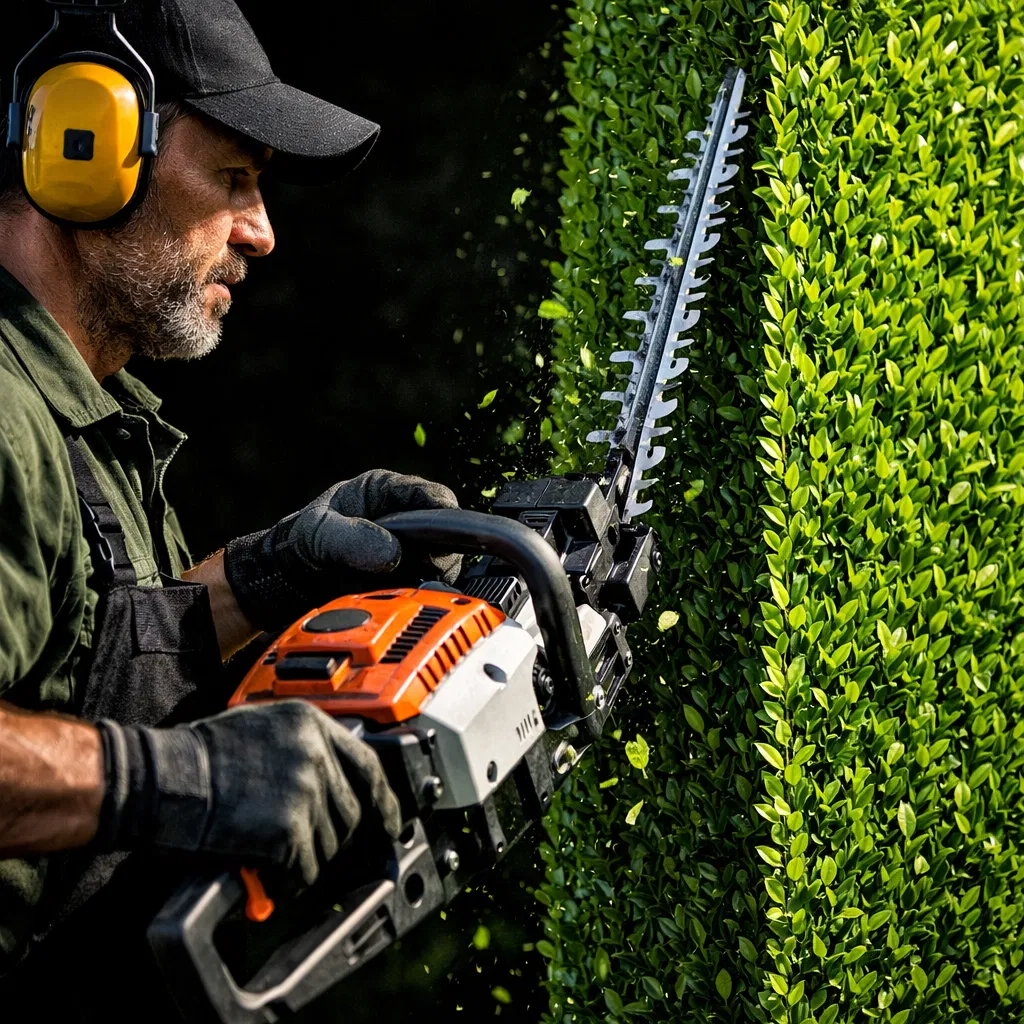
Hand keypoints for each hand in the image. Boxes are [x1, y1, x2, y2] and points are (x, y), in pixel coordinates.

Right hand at [94, 701, 400, 886]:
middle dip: (333, 837)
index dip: (384, 800)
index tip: (391, 821)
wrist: (158, 779)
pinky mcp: (289, 829)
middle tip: (307, 848)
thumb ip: (300, 747)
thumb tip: (328, 782)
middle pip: (351, 812)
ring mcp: (305, 790)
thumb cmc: (196, 757)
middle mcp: (315, 753)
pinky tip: (266, 874)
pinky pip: (305, 870)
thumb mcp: (260, 727)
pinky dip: (287, 882)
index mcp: (310, 724)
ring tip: (274, 856)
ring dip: (305, 860)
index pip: (367, 765)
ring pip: (329, 845)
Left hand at [223, 469, 462, 629]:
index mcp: (382, 491)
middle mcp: (400, 517)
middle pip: (443, 530)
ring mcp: (405, 547)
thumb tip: (392, 553)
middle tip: (424, 568)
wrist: (286, 580)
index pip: (429, 494)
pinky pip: (427, 581)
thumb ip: (352, 539)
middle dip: (439, 551)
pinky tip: (404, 594)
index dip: (443, 512)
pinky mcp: (405, 574)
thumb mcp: (319, 535)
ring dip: (430, 574)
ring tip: (404, 584)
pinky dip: (422, 590)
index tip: (449, 532)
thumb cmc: (298, 544)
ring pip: (441, 558)